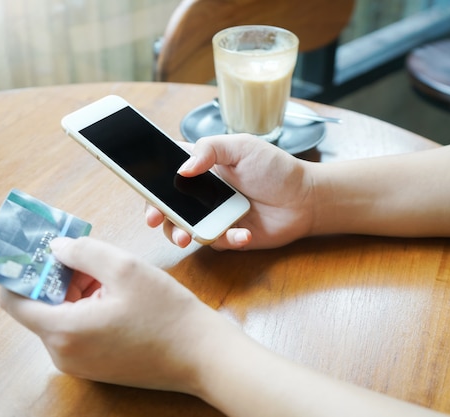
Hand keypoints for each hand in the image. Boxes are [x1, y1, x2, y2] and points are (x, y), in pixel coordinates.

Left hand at [0, 236, 220, 393]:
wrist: (201, 355)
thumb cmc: (167, 314)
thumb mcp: (125, 268)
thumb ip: (83, 251)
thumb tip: (56, 247)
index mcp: (64, 330)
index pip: (13, 300)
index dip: (21, 270)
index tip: (38, 249)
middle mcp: (63, 353)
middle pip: (39, 305)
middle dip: (57, 276)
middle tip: (87, 257)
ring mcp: (78, 363)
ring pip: (60, 315)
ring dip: (76, 290)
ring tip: (110, 277)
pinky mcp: (94, 365)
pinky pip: (76, 330)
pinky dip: (87, 307)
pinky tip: (117, 296)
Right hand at [146, 134, 315, 249]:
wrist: (305, 199)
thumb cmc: (275, 168)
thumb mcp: (242, 146)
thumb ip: (210, 149)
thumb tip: (183, 169)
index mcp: (200, 168)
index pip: (165, 172)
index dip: (150, 181)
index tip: (144, 189)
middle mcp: (200, 194)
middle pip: (166, 205)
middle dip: (157, 214)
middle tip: (156, 218)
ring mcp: (211, 216)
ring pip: (183, 229)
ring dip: (180, 233)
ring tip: (188, 237)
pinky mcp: (225, 236)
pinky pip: (215, 241)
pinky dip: (226, 238)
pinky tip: (243, 231)